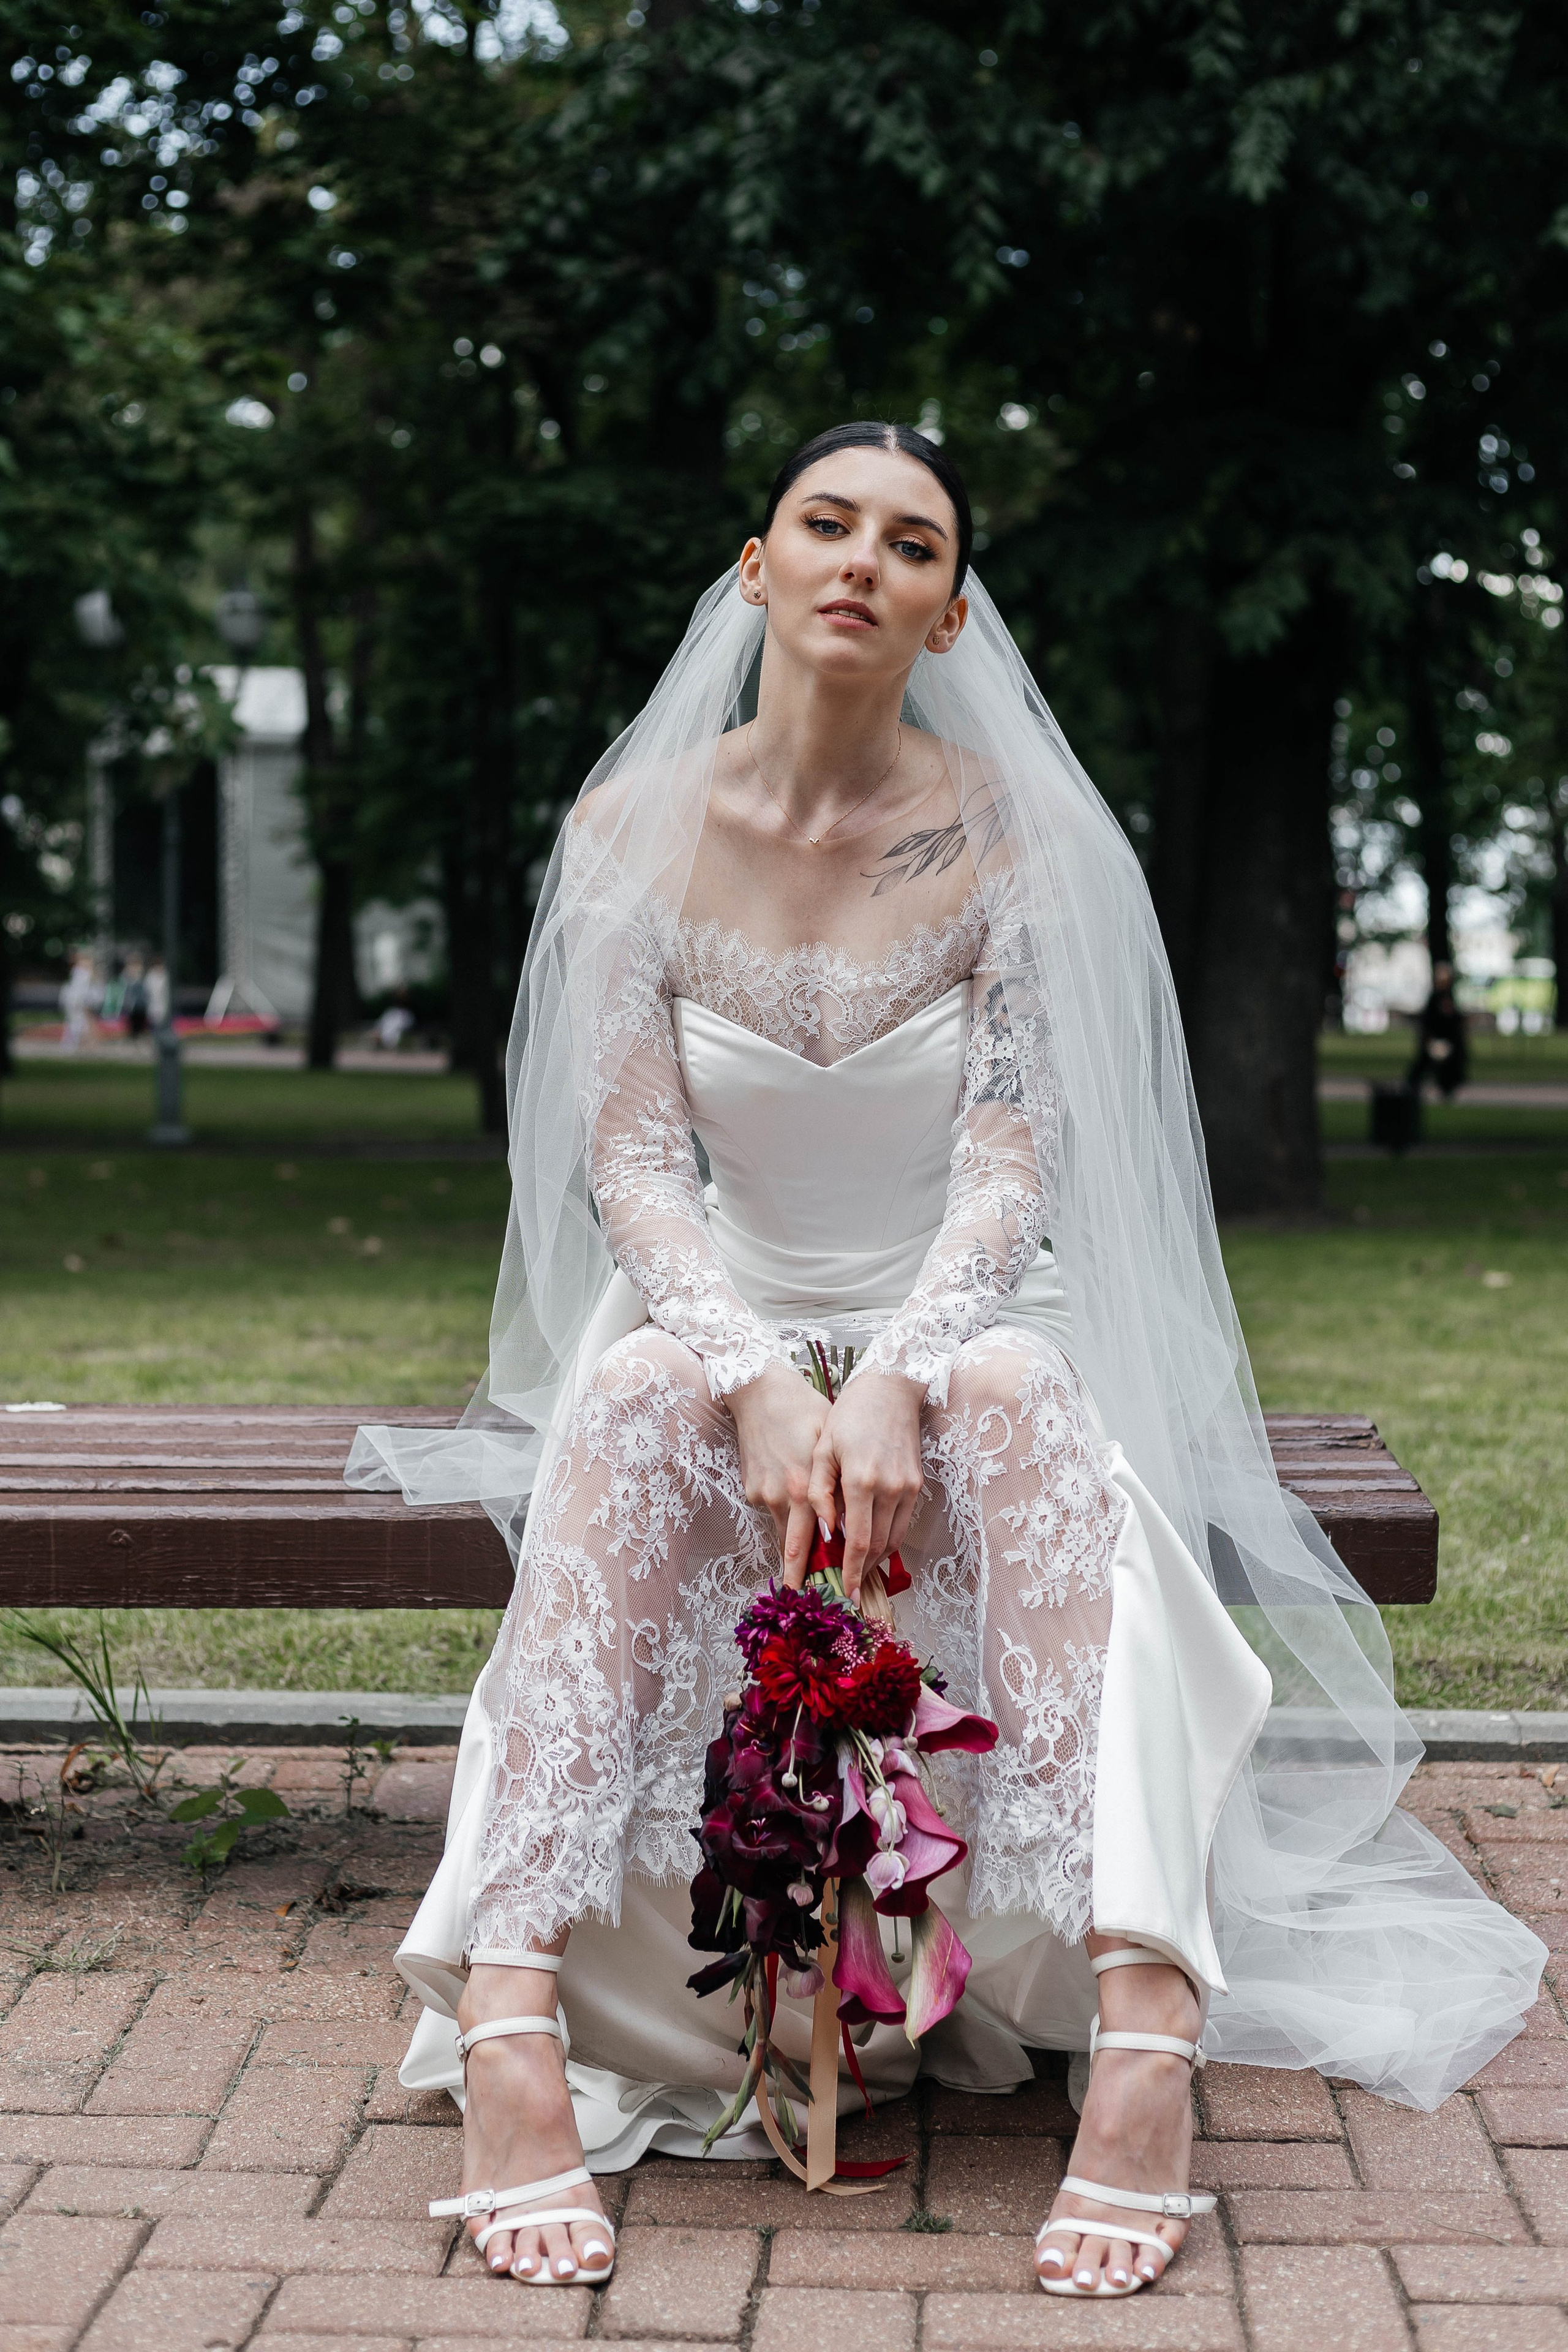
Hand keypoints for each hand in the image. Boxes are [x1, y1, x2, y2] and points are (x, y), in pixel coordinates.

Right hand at [726, 1361, 830, 1585]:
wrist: (760, 1391)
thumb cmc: (806, 1411)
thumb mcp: (830, 1444)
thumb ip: (837, 1485)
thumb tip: (845, 1521)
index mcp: (806, 1487)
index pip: (815, 1541)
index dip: (822, 1569)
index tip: (830, 1590)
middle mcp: (782, 1496)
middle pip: (792, 1548)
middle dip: (798, 1577)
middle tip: (803, 1599)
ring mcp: (762, 1494)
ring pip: (783, 1530)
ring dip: (796, 1545)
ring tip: (805, 1562)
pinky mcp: (750, 1489)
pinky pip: (772, 1509)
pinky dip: (785, 1510)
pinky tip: (790, 1488)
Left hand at [809, 1369, 925, 1602]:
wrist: (890, 1389)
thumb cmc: (849, 1415)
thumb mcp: (822, 1448)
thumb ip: (820, 1492)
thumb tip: (824, 1531)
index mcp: (861, 1479)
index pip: (857, 1540)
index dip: (850, 1570)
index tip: (844, 1592)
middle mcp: (889, 1487)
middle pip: (877, 1546)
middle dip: (861, 1571)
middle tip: (846, 1588)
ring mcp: (907, 1487)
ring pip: (893, 1539)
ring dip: (875, 1560)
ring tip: (857, 1571)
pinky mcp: (917, 1484)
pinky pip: (902, 1523)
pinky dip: (888, 1540)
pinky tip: (872, 1546)